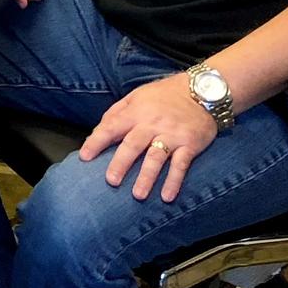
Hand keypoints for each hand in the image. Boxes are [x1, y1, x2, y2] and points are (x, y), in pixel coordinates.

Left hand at [80, 73, 219, 201]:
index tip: (84, 157)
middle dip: (121, 163)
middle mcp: (153, 123)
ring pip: (156, 157)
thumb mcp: (137, 95)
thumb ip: (117, 112)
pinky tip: (167, 196)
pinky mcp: (190, 144)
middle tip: (111, 181)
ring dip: (147, 177)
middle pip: (133, 144)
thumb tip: (99, 130)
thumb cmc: (165, 94)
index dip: (97, 142)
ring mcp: (172, 135)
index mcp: (136, 112)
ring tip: (138, 195)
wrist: (203, 90)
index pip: (112, 127)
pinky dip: (174, 181)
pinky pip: (181, 165)